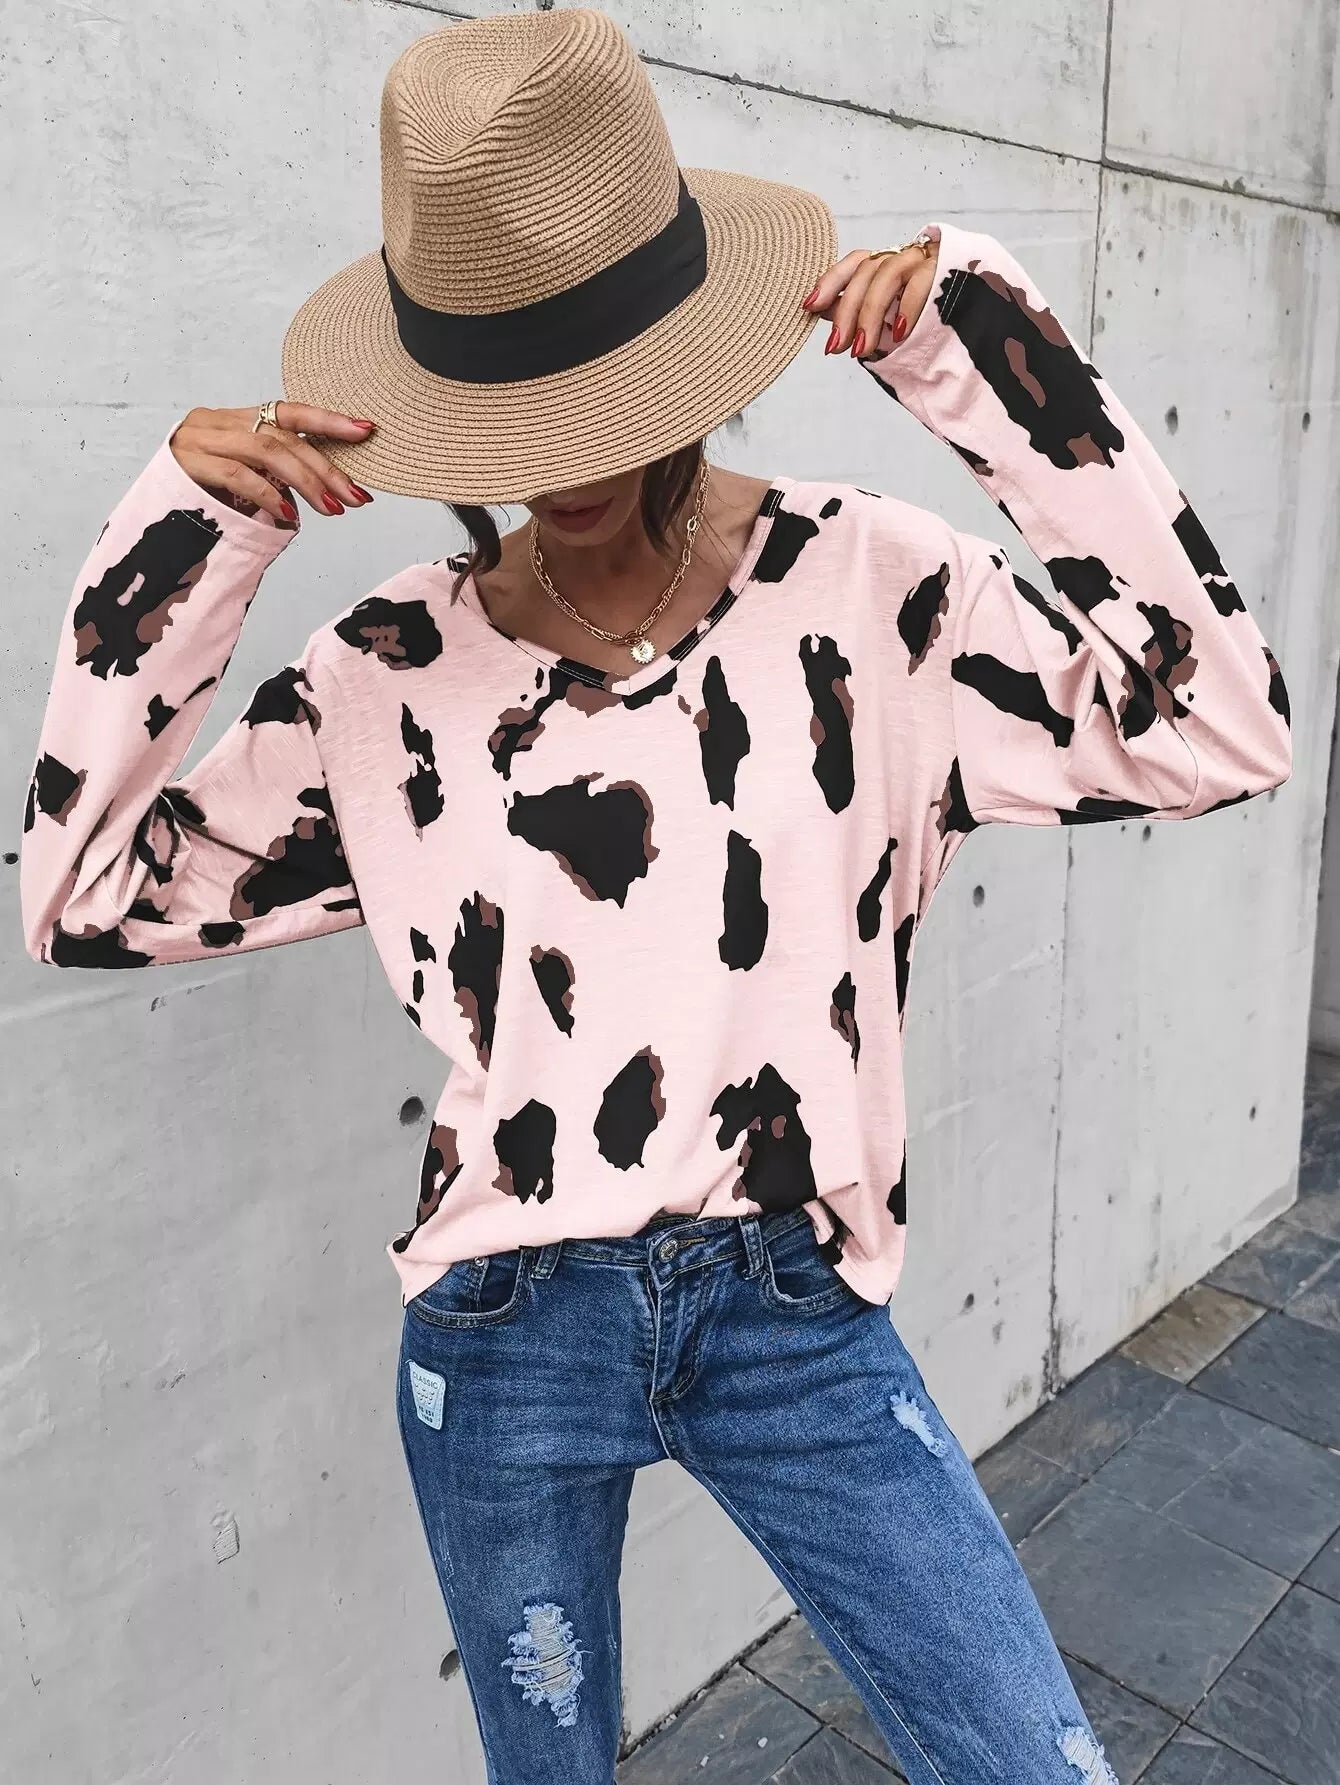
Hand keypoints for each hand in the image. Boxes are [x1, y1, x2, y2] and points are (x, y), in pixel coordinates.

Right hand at [168, 403, 377, 523]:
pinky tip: (289, 515)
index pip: (290, 411)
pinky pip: (238, 476)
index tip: (366, 431)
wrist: (149, 511)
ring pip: (266, 452)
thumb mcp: (246, 478)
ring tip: (331, 509)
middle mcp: (219, 421)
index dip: (329, 420)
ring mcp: (201, 440)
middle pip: (284, 437)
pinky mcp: (189, 464)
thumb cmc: (203, 495)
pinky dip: (268, 495)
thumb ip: (277, 474)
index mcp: (237, 419)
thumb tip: (329, 490)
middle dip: (326, 469)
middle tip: (356, 497)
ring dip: (305, 482)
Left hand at [802, 233, 940, 360]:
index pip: (854, 263)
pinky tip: (898, 334)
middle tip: (837, 347)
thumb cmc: (929, 316)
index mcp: (888, 264)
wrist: (983, 313)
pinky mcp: (948, 268)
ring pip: (887, 276)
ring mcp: (926, 259)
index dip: (830, 281)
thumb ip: (856, 309)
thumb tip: (818, 309)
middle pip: (866, 273)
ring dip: (871, 316)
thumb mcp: (888, 316)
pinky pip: (920, 283)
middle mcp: (904, 256)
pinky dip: (906, 308)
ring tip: (862, 349)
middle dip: (847, 312)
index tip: (808, 305)